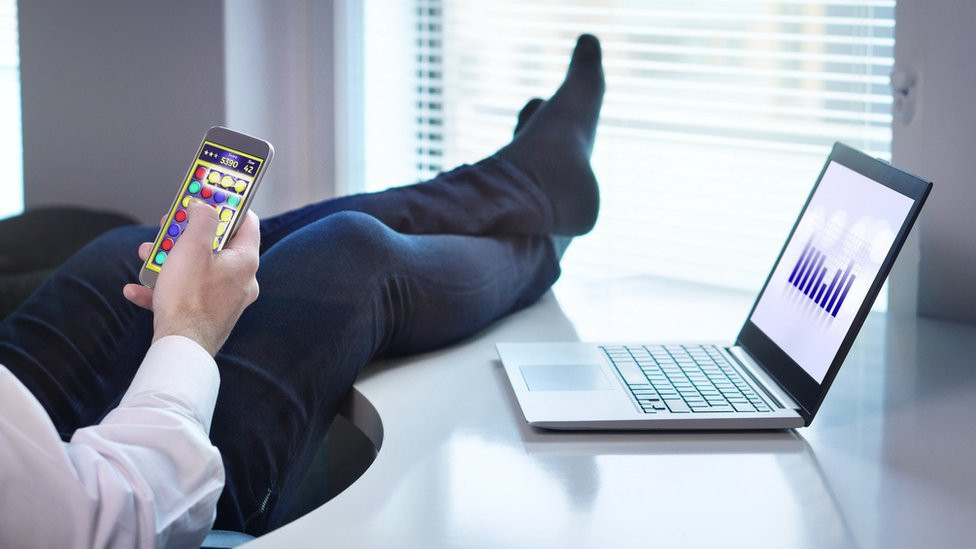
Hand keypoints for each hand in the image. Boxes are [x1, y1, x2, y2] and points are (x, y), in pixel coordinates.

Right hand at [123, 201, 260, 355]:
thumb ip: (202, 219)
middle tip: (167, 228)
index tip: (206, 198)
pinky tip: (137, 290)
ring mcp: (226, 300)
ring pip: (197, 269)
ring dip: (169, 260)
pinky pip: (186, 294)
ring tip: (147, 257)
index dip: (226, 206)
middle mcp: (242, 281)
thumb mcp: (193, 246)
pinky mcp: (209, 316)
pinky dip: (164, 288)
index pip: (246, 222)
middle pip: (216, 245)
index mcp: (245, 261)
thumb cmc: (188, 297)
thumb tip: (204, 206)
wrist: (180, 347)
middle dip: (186, 235)